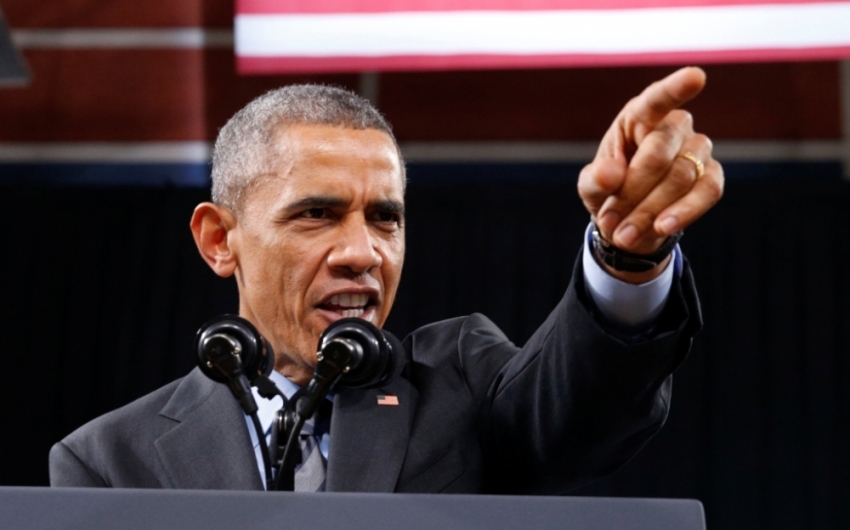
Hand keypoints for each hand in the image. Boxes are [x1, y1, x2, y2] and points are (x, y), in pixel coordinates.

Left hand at [578, 67, 723, 282]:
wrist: (630, 221)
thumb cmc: (609, 191)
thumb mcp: (592, 187)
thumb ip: (595, 179)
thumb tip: (610, 174)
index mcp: (639, 116)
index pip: (656, 99)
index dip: (675, 88)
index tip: (696, 76)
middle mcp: (674, 126)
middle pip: (659, 153)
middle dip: (632, 191)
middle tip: (609, 221)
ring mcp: (698, 149)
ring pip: (681, 176)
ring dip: (649, 211)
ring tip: (623, 236)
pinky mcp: (713, 175)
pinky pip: (708, 191)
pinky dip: (683, 212)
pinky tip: (662, 228)